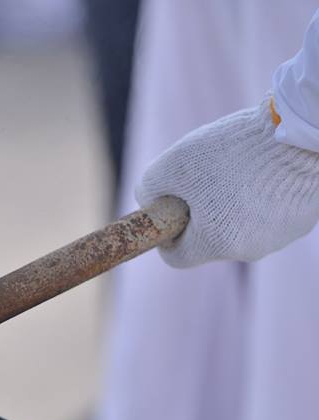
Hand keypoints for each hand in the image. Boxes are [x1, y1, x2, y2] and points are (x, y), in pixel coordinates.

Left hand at [137, 97, 318, 267]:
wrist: (299, 130)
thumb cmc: (233, 150)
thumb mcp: (172, 164)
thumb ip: (149, 188)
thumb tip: (148, 201)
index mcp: (216, 244)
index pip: (177, 257)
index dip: (167, 234)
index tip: (168, 211)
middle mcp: (251, 250)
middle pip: (210, 241)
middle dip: (200, 215)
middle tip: (203, 180)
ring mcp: (280, 236)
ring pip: (241, 228)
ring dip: (232, 205)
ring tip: (238, 169)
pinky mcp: (303, 219)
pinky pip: (269, 215)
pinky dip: (261, 197)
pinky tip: (264, 171)